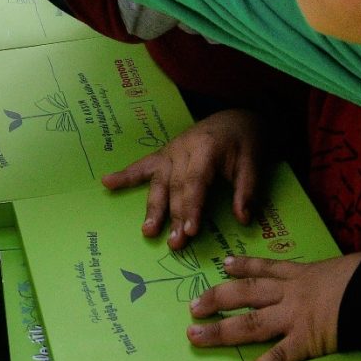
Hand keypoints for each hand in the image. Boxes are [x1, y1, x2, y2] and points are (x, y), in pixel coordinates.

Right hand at [103, 107, 269, 249]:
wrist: (234, 117)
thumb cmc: (245, 141)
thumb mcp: (254, 162)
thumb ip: (247, 190)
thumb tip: (242, 219)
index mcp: (206, 148)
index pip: (196, 182)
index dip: (191, 207)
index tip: (190, 232)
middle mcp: (183, 148)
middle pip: (175, 186)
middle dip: (173, 216)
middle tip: (174, 243)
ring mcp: (170, 150)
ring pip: (158, 181)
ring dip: (153, 207)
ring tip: (148, 230)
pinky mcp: (163, 154)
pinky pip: (142, 165)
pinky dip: (124, 175)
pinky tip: (106, 183)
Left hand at [188, 253, 360, 360]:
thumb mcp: (344, 267)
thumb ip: (332, 275)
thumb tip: (335, 277)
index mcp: (301, 273)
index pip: (265, 268)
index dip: (242, 266)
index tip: (223, 265)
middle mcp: (289, 294)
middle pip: (244, 294)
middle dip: (216, 299)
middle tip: (192, 306)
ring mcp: (293, 318)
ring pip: (248, 324)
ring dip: (219, 331)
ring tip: (195, 335)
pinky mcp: (304, 342)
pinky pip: (274, 357)